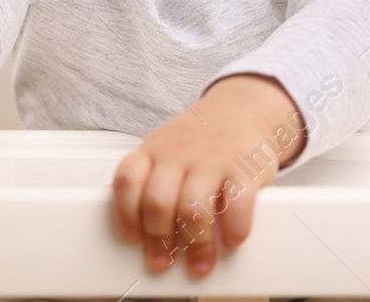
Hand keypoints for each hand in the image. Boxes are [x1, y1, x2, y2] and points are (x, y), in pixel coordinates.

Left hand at [110, 74, 305, 276]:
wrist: (242, 107)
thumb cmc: (199, 139)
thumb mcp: (167, 150)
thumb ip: (153, 184)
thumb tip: (145, 239)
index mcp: (154, 150)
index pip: (127, 180)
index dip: (125, 214)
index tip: (133, 239)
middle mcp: (179, 153)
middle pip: (157, 202)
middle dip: (160, 241)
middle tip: (166, 261)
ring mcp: (212, 158)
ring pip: (193, 209)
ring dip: (196, 245)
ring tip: (200, 262)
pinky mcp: (245, 167)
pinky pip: (237, 205)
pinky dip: (234, 230)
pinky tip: (232, 239)